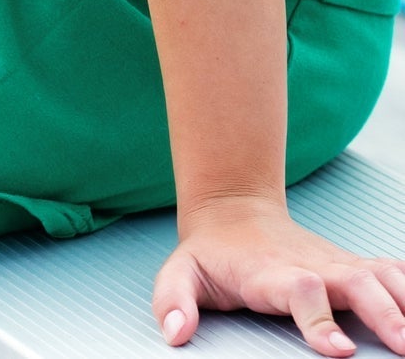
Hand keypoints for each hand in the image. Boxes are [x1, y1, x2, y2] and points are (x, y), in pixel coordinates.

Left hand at [153, 199, 404, 353]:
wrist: (233, 211)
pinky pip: (392, 273)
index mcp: (271, 273)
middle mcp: (312, 266)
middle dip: (384, 314)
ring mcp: (336, 265)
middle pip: (356, 283)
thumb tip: (177, 335)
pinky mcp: (354, 267)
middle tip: (403, 347)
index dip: (320, 319)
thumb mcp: (180, 271)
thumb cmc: (212, 254)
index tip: (341, 350)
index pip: (300, 291)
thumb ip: (173, 300)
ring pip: (382, 274)